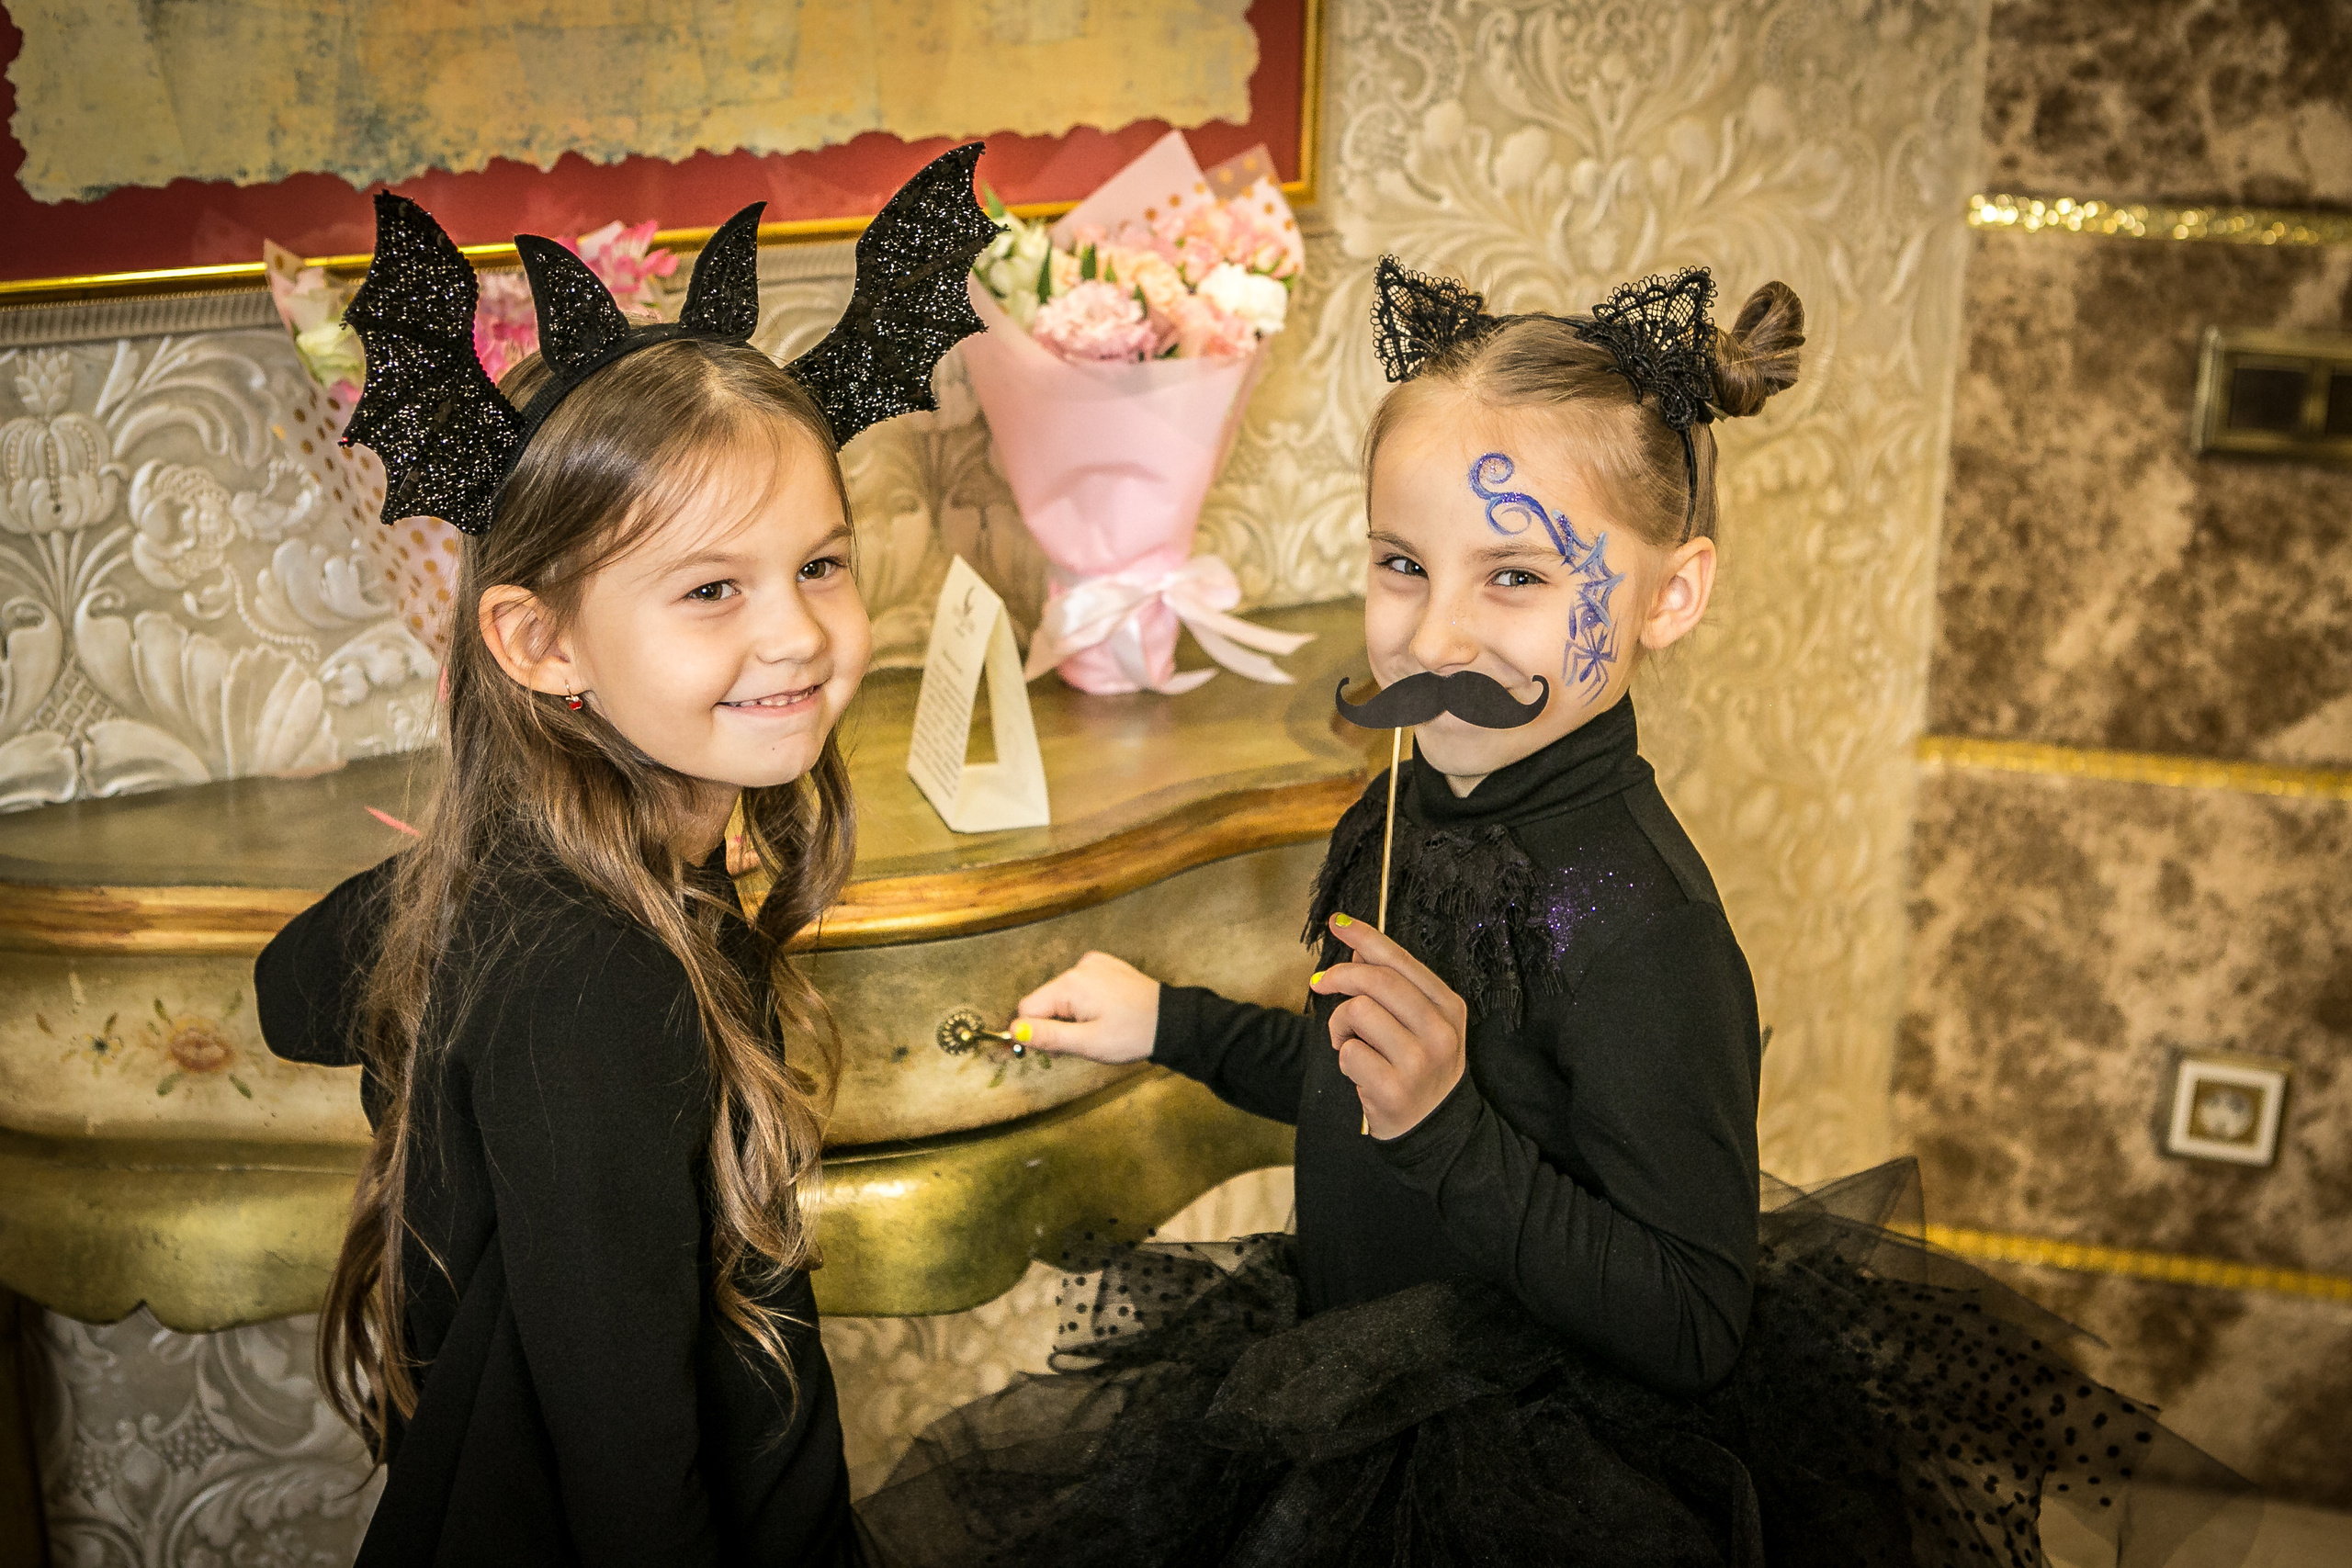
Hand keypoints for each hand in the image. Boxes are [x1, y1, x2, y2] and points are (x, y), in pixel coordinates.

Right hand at [1011, 951, 1160, 1063]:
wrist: (1172, 1022)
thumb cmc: (1132, 1035)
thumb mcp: (1087, 1043)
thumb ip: (1048, 1036)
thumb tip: (1013, 1030)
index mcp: (1071, 984)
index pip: (1028, 1008)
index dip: (1035, 1033)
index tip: (1055, 1050)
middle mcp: (1079, 967)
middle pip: (1045, 1000)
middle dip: (1055, 1025)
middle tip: (1081, 1043)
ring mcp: (1094, 963)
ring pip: (1062, 995)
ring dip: (1071, 1015)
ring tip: (1098, 1029)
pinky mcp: (1106, 966)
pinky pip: (1081, 986)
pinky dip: (1085, 1003)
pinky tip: (1105, 1014)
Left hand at [1310, 913, 1467, 1139]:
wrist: (1435, 1129)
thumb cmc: (1420, 1068)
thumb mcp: (1419, 1023)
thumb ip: (1392, 986)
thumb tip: (1357, 950)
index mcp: (1449, 1007)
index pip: (1401, 960)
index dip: (1365, 936)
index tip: (1336, 922)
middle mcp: (1440, 1031)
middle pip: (1377, 981)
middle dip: (1339, 976)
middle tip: (1319, 983)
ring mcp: (1419, 1063)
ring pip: (1358, 1012)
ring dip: (1341, 1025)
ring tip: (1348, 1042)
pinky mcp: (1394, 1090)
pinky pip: (1350, 1053)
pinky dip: (1344, 1057)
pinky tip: (1358, 1070)